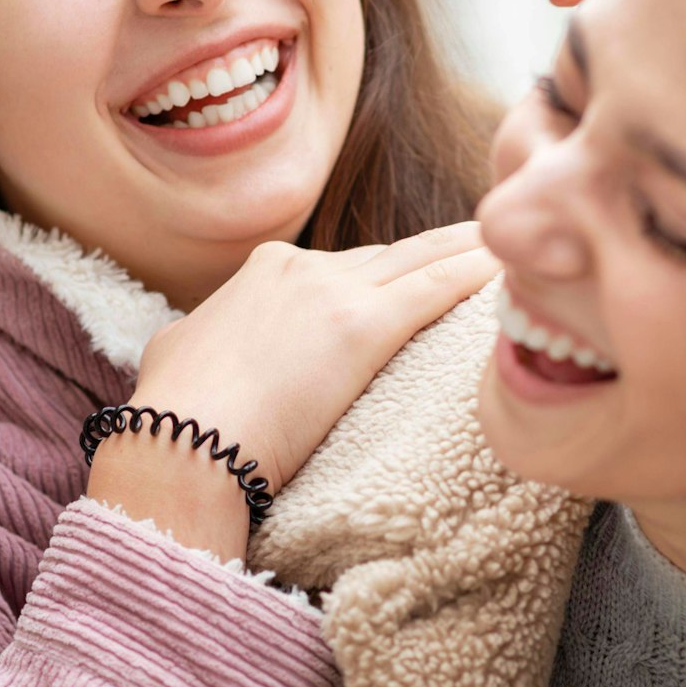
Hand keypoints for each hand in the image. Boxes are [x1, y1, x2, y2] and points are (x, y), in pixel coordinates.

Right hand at [84, 223, 499, 559]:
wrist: (183, 443)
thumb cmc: (174, 415)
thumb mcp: (179, 353)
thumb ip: (206, 335)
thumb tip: (196, 343)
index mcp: (264, 271)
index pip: (342, 268)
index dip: (384, 275)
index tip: (415, 274)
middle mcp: (302, 268)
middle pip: (390, 258)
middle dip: (436, 253)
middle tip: (485, 243)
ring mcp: (335, 292)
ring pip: (421, 260)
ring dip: (468, 252)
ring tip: (511, 247)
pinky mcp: (363, 326)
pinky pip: (435, 288)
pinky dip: (474, 274)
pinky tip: (508, 269)